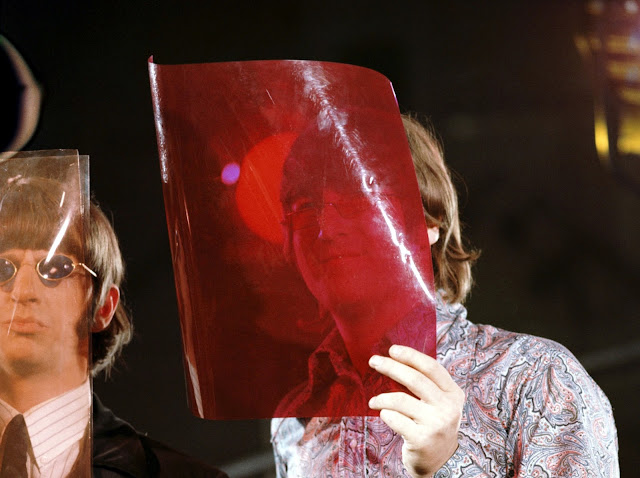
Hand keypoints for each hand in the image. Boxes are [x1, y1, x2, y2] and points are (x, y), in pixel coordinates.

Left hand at [368, 344, 463, 477]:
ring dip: (381, 398)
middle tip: (373, 361)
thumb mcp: (439, 402)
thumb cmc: (432, 424)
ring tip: (373, 401)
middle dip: (390, 367)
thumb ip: (426, 383)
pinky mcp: (422, 440)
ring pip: (400, 400)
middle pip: (414, 379)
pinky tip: (384, 415)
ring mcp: (436, 424)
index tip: (392, 349)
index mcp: (453, 394)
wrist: (440, 462)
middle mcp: (448, 408)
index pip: (431, 368)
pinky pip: (394, 418)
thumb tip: (396, 358)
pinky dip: (385, 414)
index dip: (411, 356)